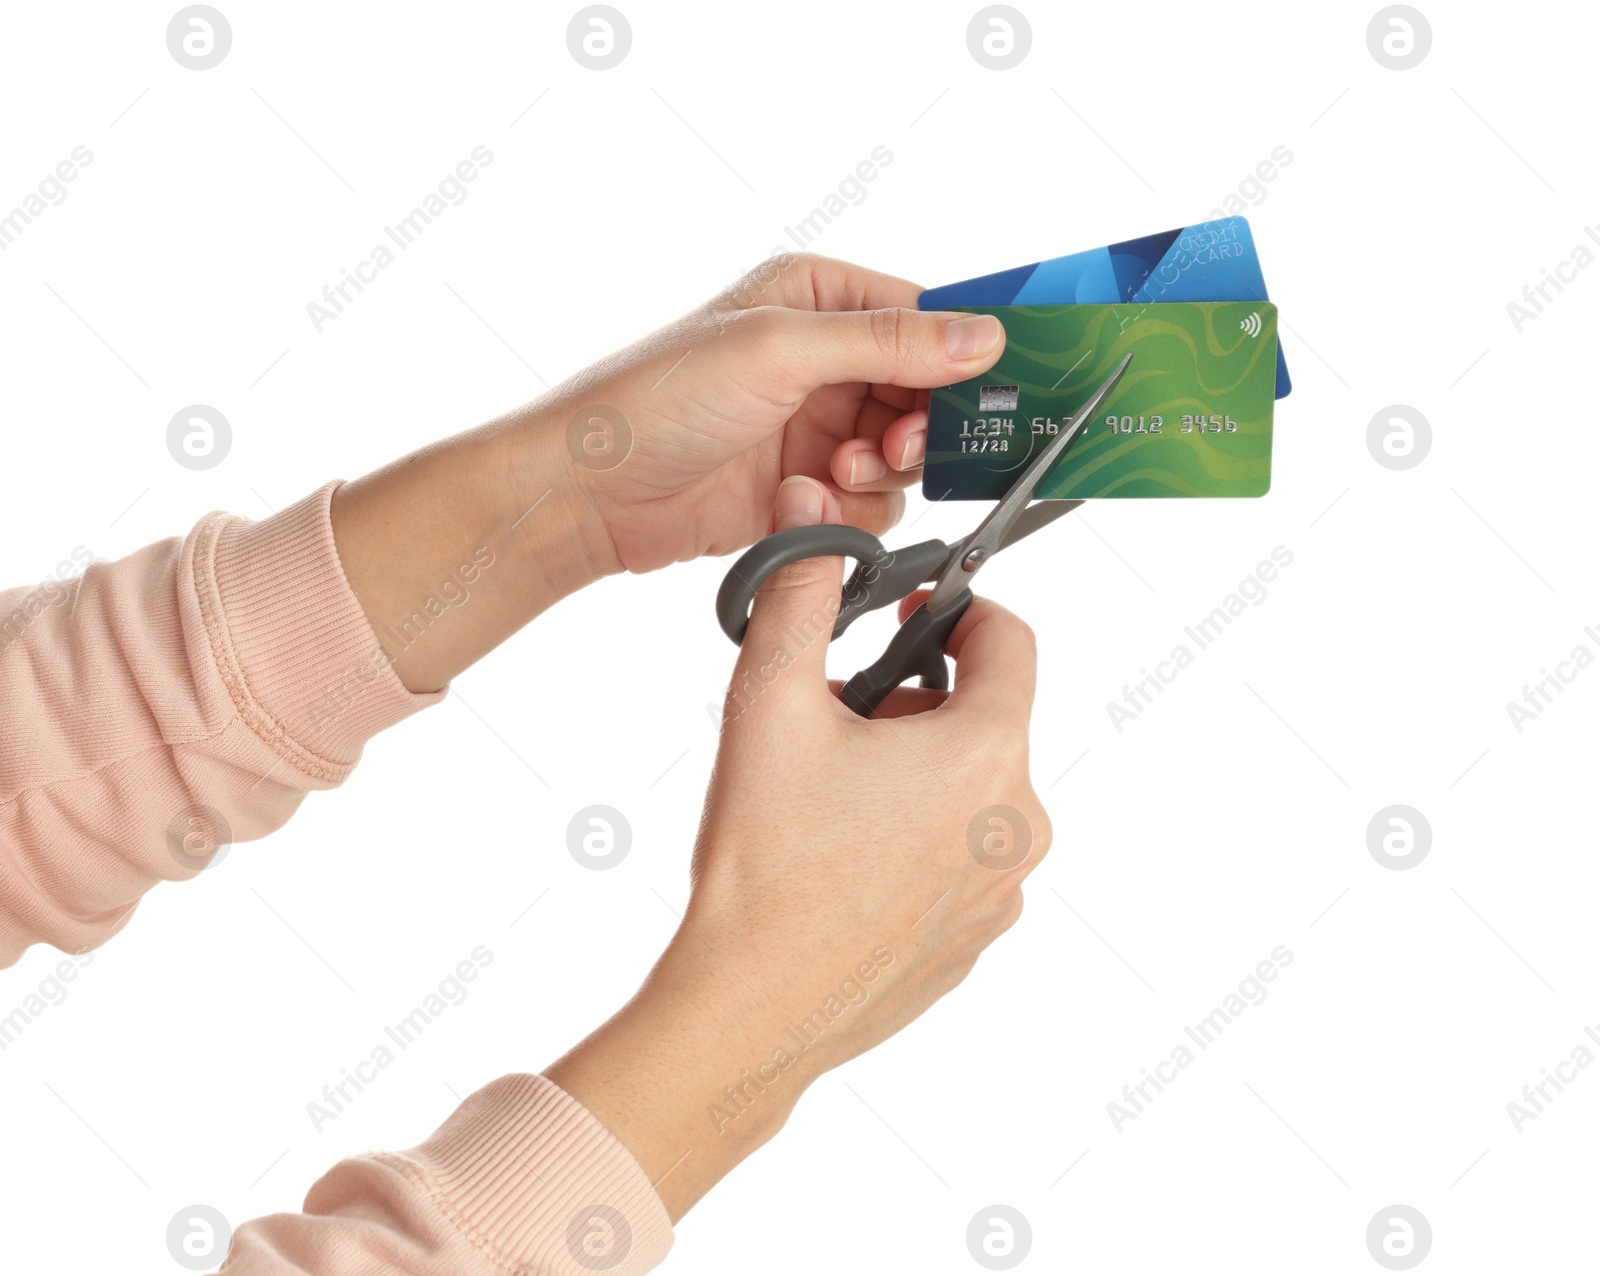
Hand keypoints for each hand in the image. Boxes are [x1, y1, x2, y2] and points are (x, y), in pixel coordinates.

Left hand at [330, 253, 1003, 692]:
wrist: (585, 494)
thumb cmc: (654, 401)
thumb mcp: (777, 351)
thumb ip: (886, 342)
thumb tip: (984, 335)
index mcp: (817, 295)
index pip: (926, 316)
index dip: (965, 356)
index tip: (996, 393)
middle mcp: (823, 356)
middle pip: (927, 392)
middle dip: (919, 426)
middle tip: (897, 447)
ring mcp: (815, 426)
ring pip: (905, 457)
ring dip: (880, 475)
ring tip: (830, 478)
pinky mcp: (804, 490)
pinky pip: (870, 505)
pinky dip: (849, 514)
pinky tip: (802, 507)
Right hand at [545, 499, 1048, 1218]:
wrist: (749, 1010)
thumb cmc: (764, 861)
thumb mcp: (770, 702)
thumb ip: (800, 593)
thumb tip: (810, 516)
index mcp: (987, 755)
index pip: (1010, 639)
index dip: (955, 608)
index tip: (905, 612)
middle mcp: (1018, 825)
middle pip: (985, 717)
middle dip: (914, 698)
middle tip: (835, 717)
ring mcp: (1003, 893)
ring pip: (972, 788)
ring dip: (914, 768)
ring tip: (830, 793)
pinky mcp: (975, 940)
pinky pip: (961, 855)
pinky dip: (915, 834)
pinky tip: (843, 857)